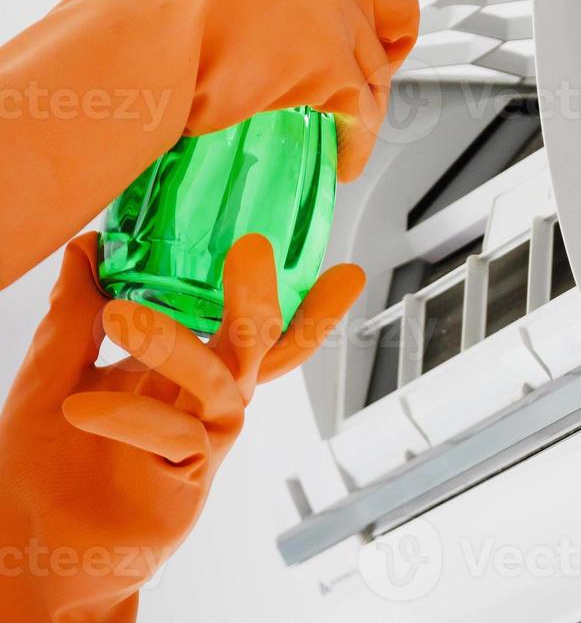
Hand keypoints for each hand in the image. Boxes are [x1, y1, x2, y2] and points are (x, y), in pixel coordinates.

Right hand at [0, 0, 419, 287]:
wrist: (155, 42)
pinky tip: (345, 157)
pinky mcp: (336, 65)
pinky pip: (363, 113)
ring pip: (379, 69)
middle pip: (401, 10)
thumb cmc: (170, 19)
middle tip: (373, 72)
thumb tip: (280, 24)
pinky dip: (356, 141)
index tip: (390, 18)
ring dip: (366, 101)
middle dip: (392, 47)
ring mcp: (341, 18)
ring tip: (347, 124)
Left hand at [0, 234, 362, 621]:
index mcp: (185, 366)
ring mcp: (204, 436)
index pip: (244, 322)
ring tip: (123, 317)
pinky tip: (82, 409)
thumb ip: (72, 317)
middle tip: (254, 251)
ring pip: (220, 381)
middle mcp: (206, 397)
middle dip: (262, 298)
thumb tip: (87, 248)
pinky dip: (134, 418)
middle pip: (256, 343)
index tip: (330, 261)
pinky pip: (177, 437)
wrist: (37, 545)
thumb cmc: (51, 464)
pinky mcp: (189, 477)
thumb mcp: (50, 376)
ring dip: (178, 346)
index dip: (284, 290)